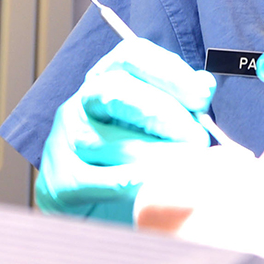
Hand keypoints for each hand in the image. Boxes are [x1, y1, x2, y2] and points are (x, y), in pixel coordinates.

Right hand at [35, 38, 216, 221]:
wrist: (101, 208)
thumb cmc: (139, 155)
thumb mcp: (164, 122)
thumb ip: (184, 101)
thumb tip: (204, 85)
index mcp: (110, 77)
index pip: (132, 56)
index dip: (169, 71)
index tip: (202, 97)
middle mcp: (83, 102)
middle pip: (117, 90)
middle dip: (163, 113)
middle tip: (197, 137)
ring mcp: (65, 140)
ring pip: (107, 140)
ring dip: (155, 154)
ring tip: (186, 166)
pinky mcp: (59, 181)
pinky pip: (94, 180)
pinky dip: (128, 184)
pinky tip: (153, 188)